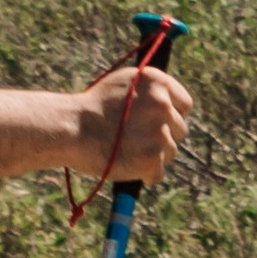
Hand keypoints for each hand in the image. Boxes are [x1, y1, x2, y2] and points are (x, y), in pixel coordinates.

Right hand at [74, 58, 193, 186]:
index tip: (156, 123)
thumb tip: (170, 103)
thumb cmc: (92, 107)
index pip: (185, 104)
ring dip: (154, 156)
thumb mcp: (124, 83)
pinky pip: (158, 174)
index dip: (171, 115)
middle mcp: (163, 105)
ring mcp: (159, 133)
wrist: (71, 128)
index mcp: (158, 83)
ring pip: (171, 152)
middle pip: (180, 129)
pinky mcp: (152, 158)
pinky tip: (127, 166)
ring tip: (127, 151)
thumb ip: (150, 90)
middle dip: (162, 136)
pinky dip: (144, 175)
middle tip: (137, 140)